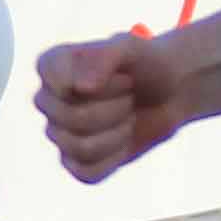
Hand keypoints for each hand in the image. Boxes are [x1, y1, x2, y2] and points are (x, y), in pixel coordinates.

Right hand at [34, 30, 194, 180]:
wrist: (171, 91)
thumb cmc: (147, 63)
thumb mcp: (131, 48)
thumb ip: (103, 58)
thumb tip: (80, 89)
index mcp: (52, 67)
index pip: (59, 86)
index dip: (102, 86)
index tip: (124, 75)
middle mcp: (49, 100)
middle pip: (72, 119)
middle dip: (115, 108)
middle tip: (131, 94)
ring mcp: (60, 133)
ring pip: (81, 148)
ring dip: (118, 132)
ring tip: (128, 115)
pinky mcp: (76, 162)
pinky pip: (87, 172)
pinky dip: (114, 158)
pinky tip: (124, 139)